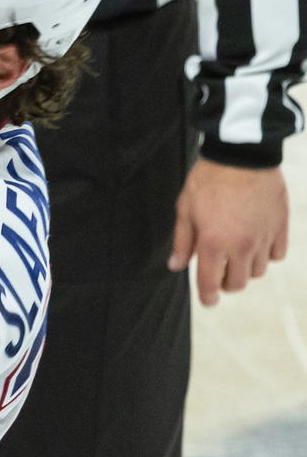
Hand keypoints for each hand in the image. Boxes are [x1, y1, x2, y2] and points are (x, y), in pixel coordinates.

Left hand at [168, 157, 288, 305]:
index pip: (210, 283)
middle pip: (237, 283)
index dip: (208, 297)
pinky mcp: (280, 226)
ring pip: (258, 271)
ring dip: (245, 268)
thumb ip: (181, 241)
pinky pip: (277, 254)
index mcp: (213, 243)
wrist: (242, 155)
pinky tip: (255, 243)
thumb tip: (176, 266)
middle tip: (217, 271)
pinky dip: (266, 255)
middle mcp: (241, 245)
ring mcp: (263, 237)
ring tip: (235, 253)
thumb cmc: (208, 180)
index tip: (208, 300)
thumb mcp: (185, 210)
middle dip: (225, 283)